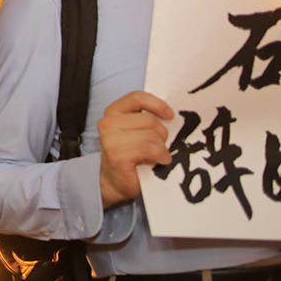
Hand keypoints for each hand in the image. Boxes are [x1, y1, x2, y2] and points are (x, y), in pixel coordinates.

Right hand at [98, 90, 173, 208]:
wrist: (116, 182)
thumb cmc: (131, 156)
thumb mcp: (137, 131)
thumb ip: (147, 120)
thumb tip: (172, 115)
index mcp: (114, 112)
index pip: (137, 98)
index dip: (157, 104)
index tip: (170, 115)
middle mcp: (108, 123)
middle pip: (149, 120)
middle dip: (161, 134)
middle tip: (161, 146)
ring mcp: (110, 139)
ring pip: (151, 136)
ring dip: (161, 148)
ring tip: (158, 156)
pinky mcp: (117, 155)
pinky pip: (149, 149)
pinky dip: (160, 155)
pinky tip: (159, 161)